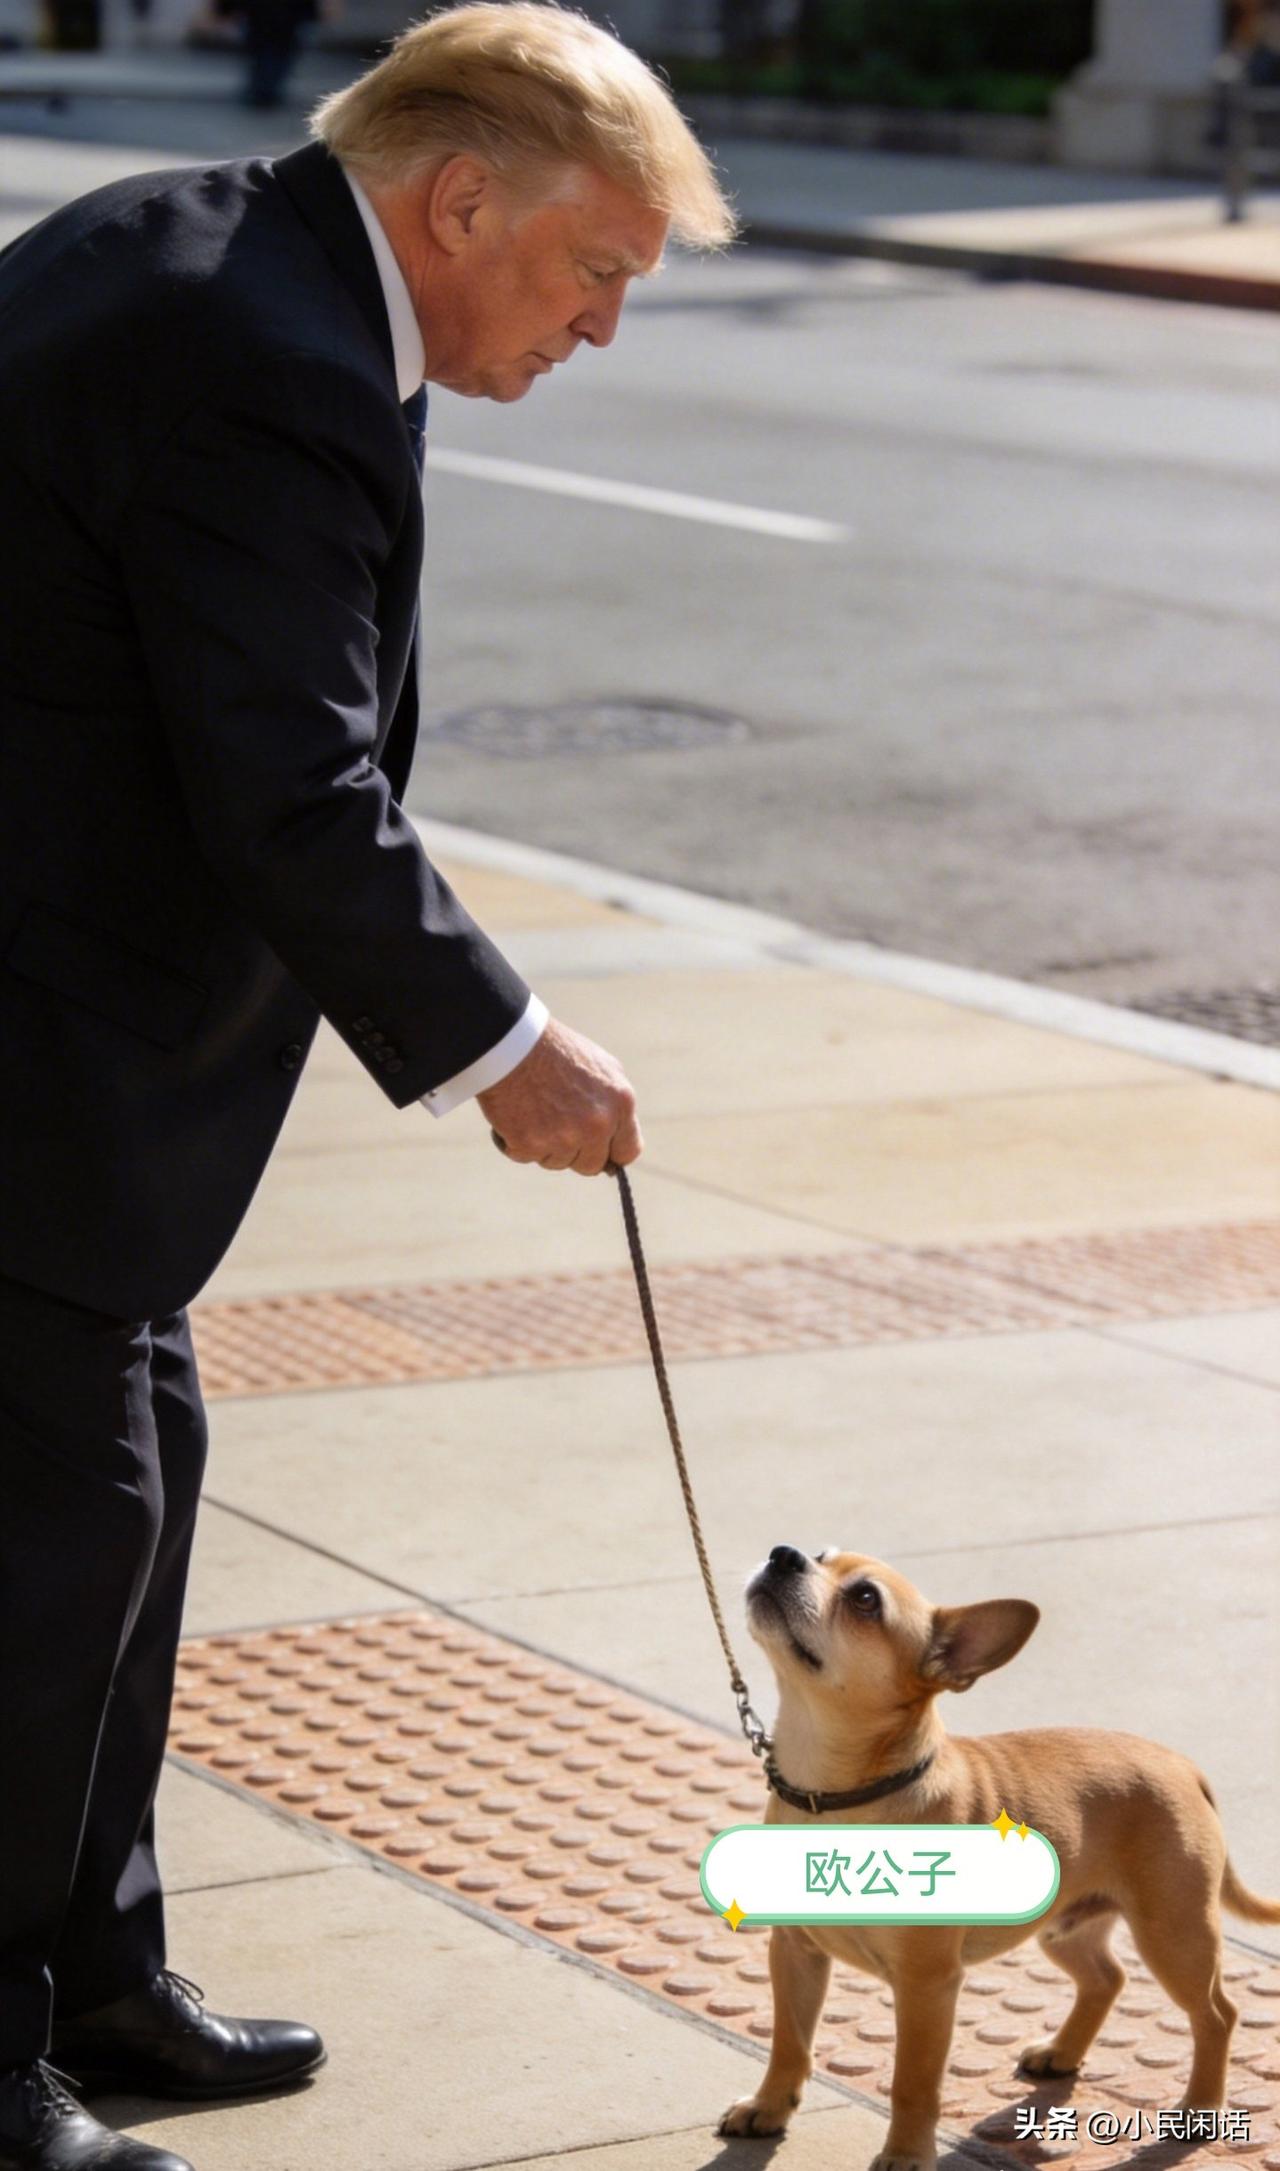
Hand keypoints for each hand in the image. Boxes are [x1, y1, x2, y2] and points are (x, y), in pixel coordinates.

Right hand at [476, 1015, 641, 1175]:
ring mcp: (564, 1137)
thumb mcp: (601, 1068)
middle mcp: (597, 1125)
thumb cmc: (555, 1050)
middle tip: (556, 1127)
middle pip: (591, 1165)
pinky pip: (526, 1157)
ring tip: (534, 1110)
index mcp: (620, 1103)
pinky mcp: (531, 1144)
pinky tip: (516, 1113)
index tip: (598, 1152)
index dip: (610, 1153)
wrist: (512, 1042)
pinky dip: (517, 1141)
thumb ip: (614, 1105)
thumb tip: (615, 1137)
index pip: (627, 1150)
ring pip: (557, 1162)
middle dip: (575, 1152)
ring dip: (544, 1145)